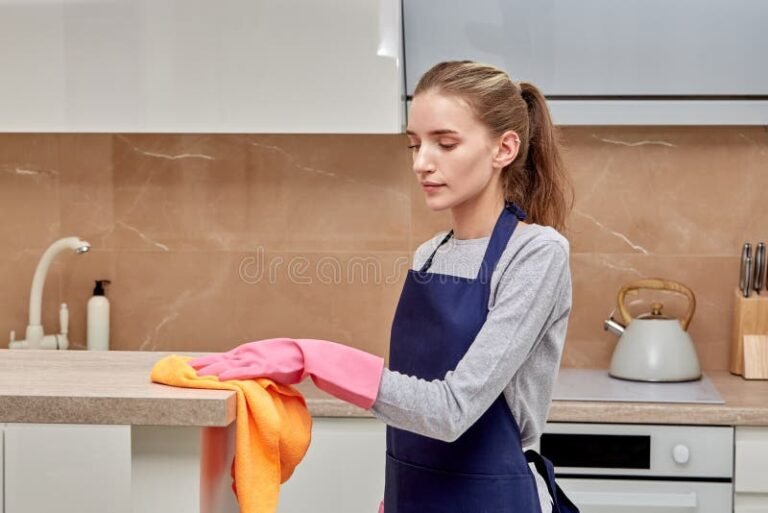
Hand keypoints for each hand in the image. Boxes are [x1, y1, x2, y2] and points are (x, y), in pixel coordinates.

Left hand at [190, 337, 306, 382]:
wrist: (303, 353)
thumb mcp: (265, 359)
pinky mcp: (265, 367)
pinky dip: (233, 374)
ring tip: (197, 375)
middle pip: (220, 359)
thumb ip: (252, 366)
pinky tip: (222, 378)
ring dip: (212, 369)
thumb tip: (242, 375)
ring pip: (229, 365)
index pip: (222, 357)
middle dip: (203, 364)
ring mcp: (255, 359)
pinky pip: (246, 372)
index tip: (191, 364)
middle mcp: (247, 354)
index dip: (206, 360)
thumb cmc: (286, 358)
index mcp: (247, 352)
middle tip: (185, 369)